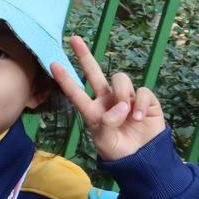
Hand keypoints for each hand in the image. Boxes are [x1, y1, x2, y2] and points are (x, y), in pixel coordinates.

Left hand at [51, 35, 164, 161]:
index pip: (76, 92)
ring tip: (126, 114)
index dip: (66, 79)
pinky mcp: (145, 100)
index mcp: (92, 111)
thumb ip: (107, 124)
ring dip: (122, 94)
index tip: (53, 64)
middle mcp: (107, 100)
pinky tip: (138, 117)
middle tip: (74, 39)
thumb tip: (120, 105)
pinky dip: (139, 103)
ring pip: (119, 79)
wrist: (144, 159)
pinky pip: (141, 91)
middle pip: (94, 73)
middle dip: (84, 56)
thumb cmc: (119, 151)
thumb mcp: (105, 142)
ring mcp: (126, 98)